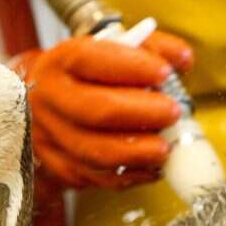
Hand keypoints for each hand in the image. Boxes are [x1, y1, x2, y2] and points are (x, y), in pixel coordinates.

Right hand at [12, 31, 193, 188]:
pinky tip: (151, 167)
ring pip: (96, 152)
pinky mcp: (56, 166)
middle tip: (173, 113)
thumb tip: (183, 59)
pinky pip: (95, 178)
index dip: (132, 67)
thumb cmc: (87, 75)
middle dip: (142, 114)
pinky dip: (129, 176)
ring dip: (138, 153)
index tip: (165, 73)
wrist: (41, 103)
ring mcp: (49, 136)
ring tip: (165, 148)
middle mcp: (48, 99)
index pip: (92, 60)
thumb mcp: (111, 49)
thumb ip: (151, 47)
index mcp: (60, 62)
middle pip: (96, 111)